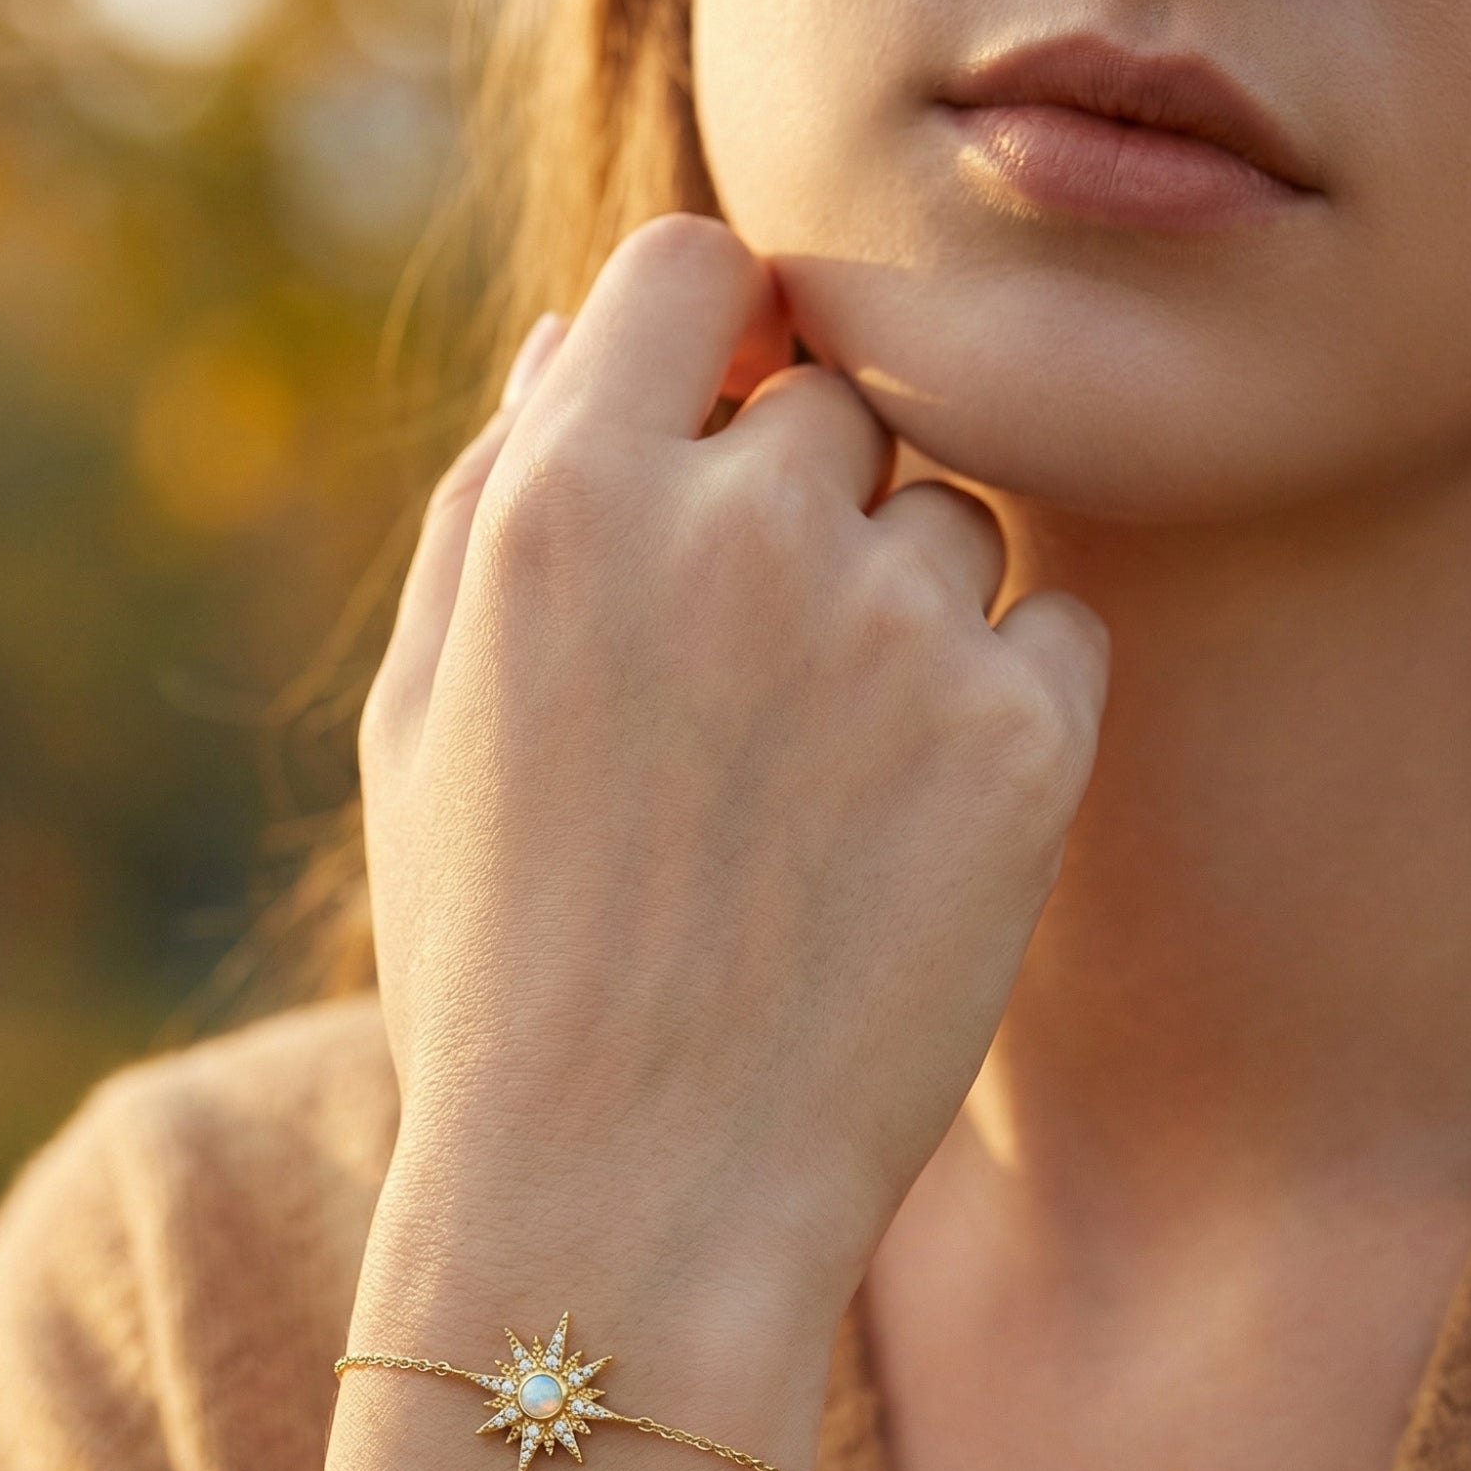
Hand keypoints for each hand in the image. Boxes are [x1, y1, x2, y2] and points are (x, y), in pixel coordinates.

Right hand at [359, 211, 1108, 1384]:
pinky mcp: (1020, 744)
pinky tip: (903, 831)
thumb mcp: (416, 724)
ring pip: (947, 520)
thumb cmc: (493, 968)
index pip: (691, 266)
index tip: (713, 432)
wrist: (621, 1204)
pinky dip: (999, 698)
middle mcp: (733, 531)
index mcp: (560, 505)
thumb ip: (488, 502)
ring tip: (809, 794)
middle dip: (795, 506)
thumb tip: (581, 343)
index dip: (710, 340)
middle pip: (833, 402)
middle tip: (742, 688)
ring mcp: (892, 632)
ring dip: (896, 611)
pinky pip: (1054, 629)